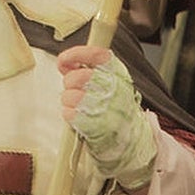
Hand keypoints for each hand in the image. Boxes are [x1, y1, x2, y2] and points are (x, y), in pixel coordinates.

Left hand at [57, 46, 157, 191]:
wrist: (130, 140)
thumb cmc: (116, 108)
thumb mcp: (111, 82)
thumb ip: (89, 69)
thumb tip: (66, 63)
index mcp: (119, 74)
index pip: (96, 55)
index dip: (76, 54)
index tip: (64, 59)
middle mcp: (114, 89)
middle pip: (78, 76)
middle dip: (70, 83)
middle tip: (75, 90)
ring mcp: (104, 107)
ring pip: (69, 95)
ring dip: (69, 101)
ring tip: (80, 106)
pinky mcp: (94, 125)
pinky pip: (68, 113)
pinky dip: (69, 115)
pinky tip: (80, 117)